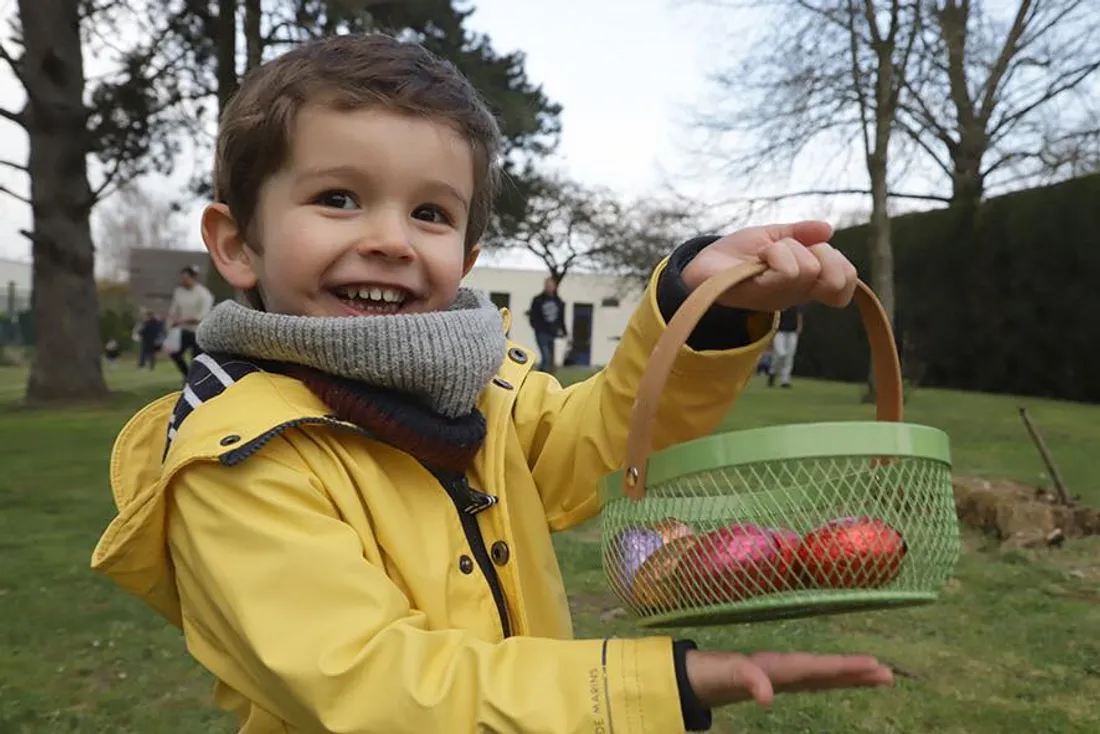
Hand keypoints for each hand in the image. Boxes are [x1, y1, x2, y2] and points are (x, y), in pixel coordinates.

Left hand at [681, 221, 857, 311]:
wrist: (704, 265)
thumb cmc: (739, 254)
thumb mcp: (775, 236)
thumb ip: (801, 233)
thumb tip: (828, 229)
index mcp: (806, 283)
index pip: (846, 285)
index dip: (843, 268)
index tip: (819, 251)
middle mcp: (797, 294)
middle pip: (836, 277)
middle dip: (822, 254)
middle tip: (793, 250)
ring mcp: (780, 297)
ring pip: (808, 268)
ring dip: (787, 249)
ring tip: (766, 254)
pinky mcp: (762, 294)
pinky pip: (786, 270)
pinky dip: (775, 253)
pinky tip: (759, 258)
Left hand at [686, 649, 893, 707]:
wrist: (696, 674)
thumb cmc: (712, 673)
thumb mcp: (727, 675)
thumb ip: (748, 679)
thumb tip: (768, 697)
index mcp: (778, 664)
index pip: (817, 665)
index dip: (844, 666)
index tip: (872, 664)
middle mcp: (785, 666)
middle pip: (826, 668)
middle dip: (856, 670)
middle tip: (888, 673)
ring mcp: (784, 673)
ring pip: (824, 673)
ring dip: (850, 674)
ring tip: (880, 675)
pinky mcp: (780, 680)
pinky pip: (814, 680)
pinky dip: (832, 680)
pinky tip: (846, 681)